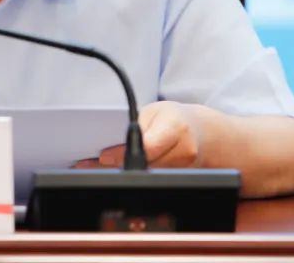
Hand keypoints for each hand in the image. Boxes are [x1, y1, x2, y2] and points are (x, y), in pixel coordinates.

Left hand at [72, 101, 206, 169]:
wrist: (203, 132)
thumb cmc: (173, 118)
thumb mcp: (152, 112)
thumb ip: (132, 130)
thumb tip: (106, 157)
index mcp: (176, 127)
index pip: (147, 146)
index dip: (124, 153)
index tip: (103, 156)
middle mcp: (184, 150)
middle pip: (145, 165)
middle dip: (118, 164)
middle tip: (91, 162)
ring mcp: (185, 169)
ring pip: (147, 176)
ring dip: (122, 172)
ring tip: (98, 165)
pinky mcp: (181, 179)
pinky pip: (152, 181)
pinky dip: (134, 177)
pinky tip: (116, 171)